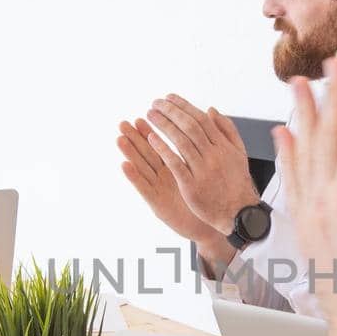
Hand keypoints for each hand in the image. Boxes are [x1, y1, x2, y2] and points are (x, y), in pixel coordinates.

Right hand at [117, 118, 219, 243]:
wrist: (217, 222)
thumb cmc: (210, 197)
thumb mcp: (205, 171)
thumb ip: (201, 150)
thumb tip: (202, 129)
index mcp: (176, 167)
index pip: (163, 144)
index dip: (154, 129)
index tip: (147, 112)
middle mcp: (165, 177)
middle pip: (148, 153)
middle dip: (136, 137)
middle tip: (125, 122)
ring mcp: (160, 190)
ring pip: (143, 168)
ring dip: (130, 153)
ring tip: (119, 138)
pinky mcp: (158, 205)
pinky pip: (145, 189)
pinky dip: (134, 177)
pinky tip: (125, 165)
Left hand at [143, 94, 260, 233]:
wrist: (238, 212)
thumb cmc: (236, 182)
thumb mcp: (238, 153)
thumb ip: (227, 130)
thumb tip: (211, 109)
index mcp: (223, 146)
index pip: (201, 119)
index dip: (184, 106)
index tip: (169, 98)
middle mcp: (213, 155)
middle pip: (189, 126)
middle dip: (171, 112)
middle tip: (155, 103)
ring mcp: (202, 170)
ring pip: (181, 141)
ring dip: (164, 125)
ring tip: (150, 115)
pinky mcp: (191, 185)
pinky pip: (175, 163)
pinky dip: (163, 149)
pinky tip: (151, 138)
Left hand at [276, 61, 336, 335]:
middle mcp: (327, 200)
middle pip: (327, 136)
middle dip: (333, 97)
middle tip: (333, 63)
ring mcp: (312, 213)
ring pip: (305, 151)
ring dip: (305, 115)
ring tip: (301, 85)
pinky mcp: (306, 228)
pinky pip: (292, 179)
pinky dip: (288, 151)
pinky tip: (284, 134)